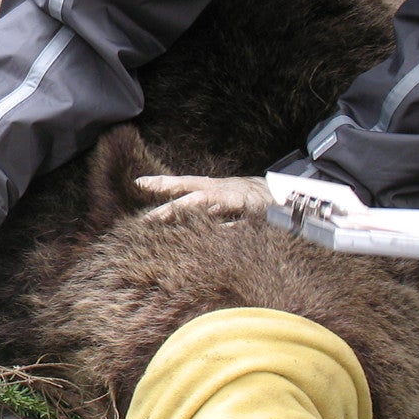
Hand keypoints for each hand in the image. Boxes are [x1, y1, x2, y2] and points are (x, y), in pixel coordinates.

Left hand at [134, 174, 268, 222]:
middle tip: (147, 220)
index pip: (182, 183)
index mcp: (209, 187)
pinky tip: (217, 235)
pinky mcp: (254, 213)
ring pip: (212, 207)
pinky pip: (239, 222)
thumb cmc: (238, 196)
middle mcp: (220, 191)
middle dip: (169, 209)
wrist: (278, 194)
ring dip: (194, 214)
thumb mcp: (215, 194)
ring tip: (174, 222)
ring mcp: (237, 201)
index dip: (161, 183)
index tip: (139, 183)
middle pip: (191, 198)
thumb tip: (163, 211)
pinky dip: (228, 228)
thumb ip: (193, 200)